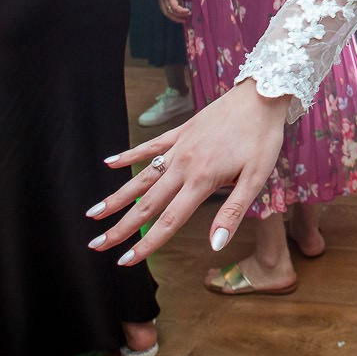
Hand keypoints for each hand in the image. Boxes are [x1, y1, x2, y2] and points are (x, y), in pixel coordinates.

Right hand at [90, 79, 295, 265]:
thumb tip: (214, 245)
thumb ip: (232, 212)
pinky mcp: (181, 131)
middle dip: (120, 227)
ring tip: (93, 212)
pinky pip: (150, 146)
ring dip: (117, 196)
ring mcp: (179, 147)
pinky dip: (129, 155)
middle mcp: (184, 165)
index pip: (168, 221)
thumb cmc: (263, 138)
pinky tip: (109, 163)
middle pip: (147, 204)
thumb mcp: (256, 178)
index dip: (147, 244)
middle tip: (96, 245)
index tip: (125, 260)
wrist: (263, 95)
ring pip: (142, 177)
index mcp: (202, 181)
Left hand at [157, 0, 191, 23]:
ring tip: (188, 15)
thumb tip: (181, 5)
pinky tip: (187, 11)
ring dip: (180, 15)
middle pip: (165, 12)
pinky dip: (181, 11)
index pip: (164, 8)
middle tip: (184, 20)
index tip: (180, 18)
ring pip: (170, 10)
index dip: (172, 15)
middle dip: (175, 18)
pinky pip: (174, 6)